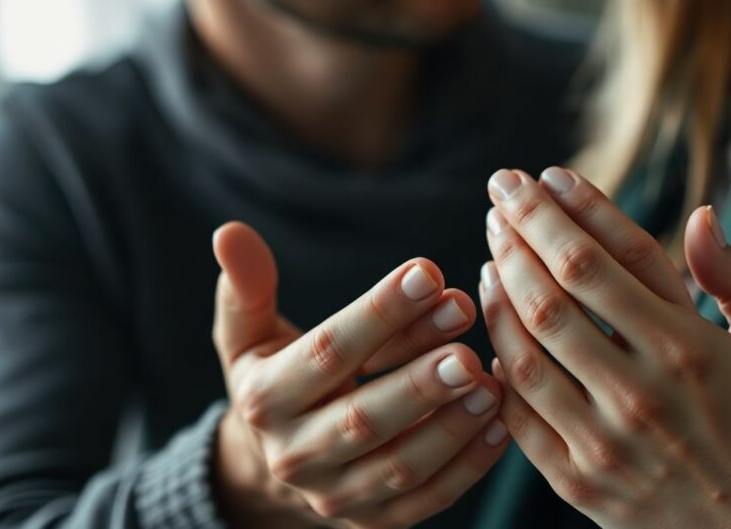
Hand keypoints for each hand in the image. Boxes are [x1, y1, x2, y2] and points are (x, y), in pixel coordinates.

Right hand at [211, 222, 509, 528]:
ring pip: (399, 467)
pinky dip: (468, 467)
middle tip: (468, 348)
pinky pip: (427, 500)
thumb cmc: (276, 376)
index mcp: (264, 400)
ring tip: (490, 382)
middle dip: (419, 383)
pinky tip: (500, 423)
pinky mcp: (375, 522)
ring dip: (450, 427)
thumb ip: (247, 286)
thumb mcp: (248, 334)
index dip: (377, 314)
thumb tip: (230, 232)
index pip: (326, 352)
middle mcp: (295, 456)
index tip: (428, 273)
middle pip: (363, 419)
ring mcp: (336, 497)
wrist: (277, 462)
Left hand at [478, 168, 730, 528]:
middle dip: (518, 231)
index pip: (604, 260)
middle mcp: (639, 393)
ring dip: (499, 290)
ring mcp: (602, 441)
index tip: (543, 176)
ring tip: (492, 250)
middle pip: (552, 294)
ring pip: (524, 350)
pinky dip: (495, 365)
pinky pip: (517, 415)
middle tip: (501, 193)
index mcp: (690, 351)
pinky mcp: (577, 481)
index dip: (566, 210)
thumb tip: (701, 215)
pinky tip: (489, 328)